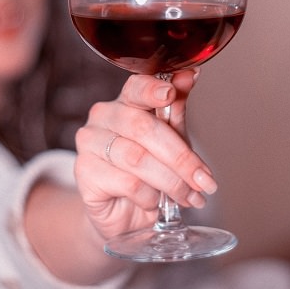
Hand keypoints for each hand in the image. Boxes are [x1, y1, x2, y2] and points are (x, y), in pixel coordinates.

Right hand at [74, 68, 217, 240]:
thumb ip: (176, 109)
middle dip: (181, 157)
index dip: (152, 89)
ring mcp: (88, 144)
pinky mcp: (84, 173)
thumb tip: (190, 74)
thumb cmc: (149, 172)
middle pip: (142, 128)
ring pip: (137, 158)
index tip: (171, 93)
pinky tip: (154, 203)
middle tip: (205, 181)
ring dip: (171, 182)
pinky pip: (127, 182)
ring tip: (189, 197)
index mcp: (125, 102)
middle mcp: (102, 117)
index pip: (135, 87)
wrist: (124, 214)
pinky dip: (150, 196)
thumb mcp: (171, 140)